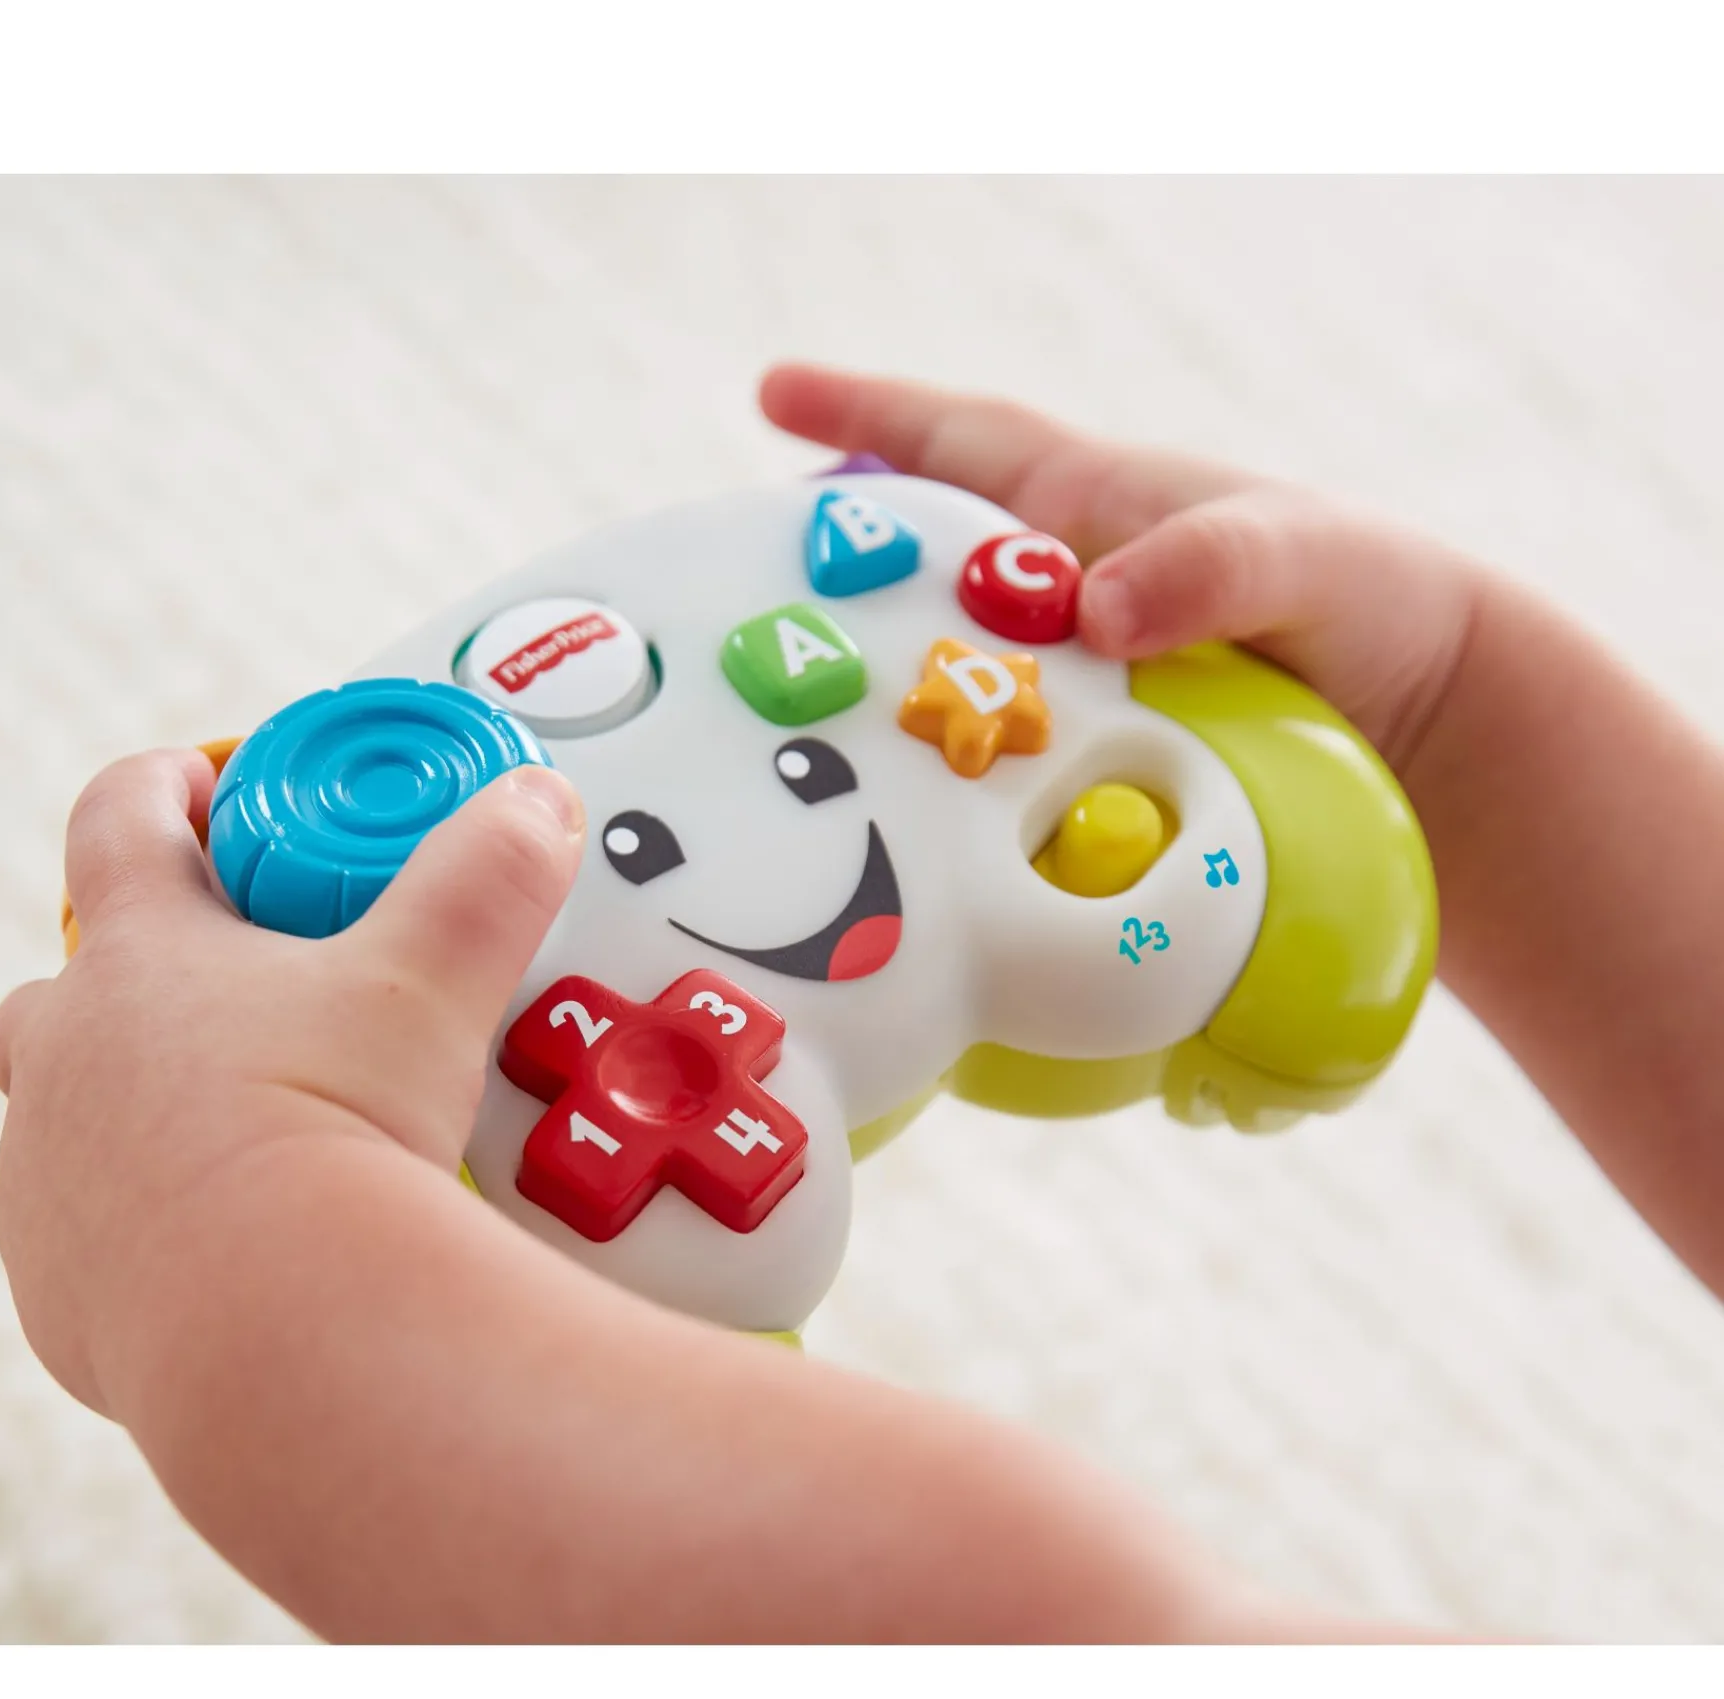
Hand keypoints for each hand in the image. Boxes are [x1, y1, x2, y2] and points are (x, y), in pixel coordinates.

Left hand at [0, 747, 584, 1417]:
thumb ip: (487, 876)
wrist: (281, 1330)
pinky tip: (243, 1237)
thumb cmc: (329, 1139)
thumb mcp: (432, 982)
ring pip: (73, 1109)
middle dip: (149, 967)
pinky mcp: (64, 1287)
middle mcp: (69, 1061)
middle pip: (72, 976)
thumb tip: (532, 805)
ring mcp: (52, 1177)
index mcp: (140, 960)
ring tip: (261, 1123)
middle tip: (252, 987)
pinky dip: (154, 1220)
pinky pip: (93, 1231)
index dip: (169, 785)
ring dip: (147, 1100)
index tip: (211, 785)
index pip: (119, 821)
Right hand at [761, 362, 1492, 774]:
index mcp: (1094, 510)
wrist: (1431, 735)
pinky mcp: (1087, 767)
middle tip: (736, 614)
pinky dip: (943, 789)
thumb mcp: (1305, 561)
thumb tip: (1097, 605)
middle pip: (915, 572)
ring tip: (789, 737)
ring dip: (870, 697)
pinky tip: (905, 834)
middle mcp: (1060, 592)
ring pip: (940, 676)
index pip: (960, 445)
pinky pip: (992, 768)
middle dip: (824, 581)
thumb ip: (1213, 563)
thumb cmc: (1371, 605)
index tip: (772, 393)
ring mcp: (1068, 683)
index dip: (864, 414)